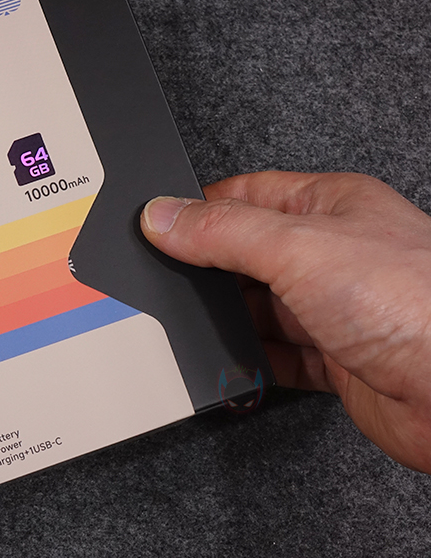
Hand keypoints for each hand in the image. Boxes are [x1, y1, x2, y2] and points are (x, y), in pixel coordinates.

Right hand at [140, 172, 430, 472]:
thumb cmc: (414, 302)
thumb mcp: (297, 248)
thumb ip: (223, 232)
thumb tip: (162, 216)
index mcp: (329, 206)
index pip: (245, 194)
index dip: (198, 208)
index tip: (154, 224)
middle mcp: (332, 254)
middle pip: (246, 255)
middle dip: (206, 270)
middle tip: (163, 281)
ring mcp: (334, 309)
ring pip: (259, 309)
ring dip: (228, 321)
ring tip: (193, 326)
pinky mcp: (338, 361)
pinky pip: (277, 358)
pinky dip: (249, 363)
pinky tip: (231, 364)